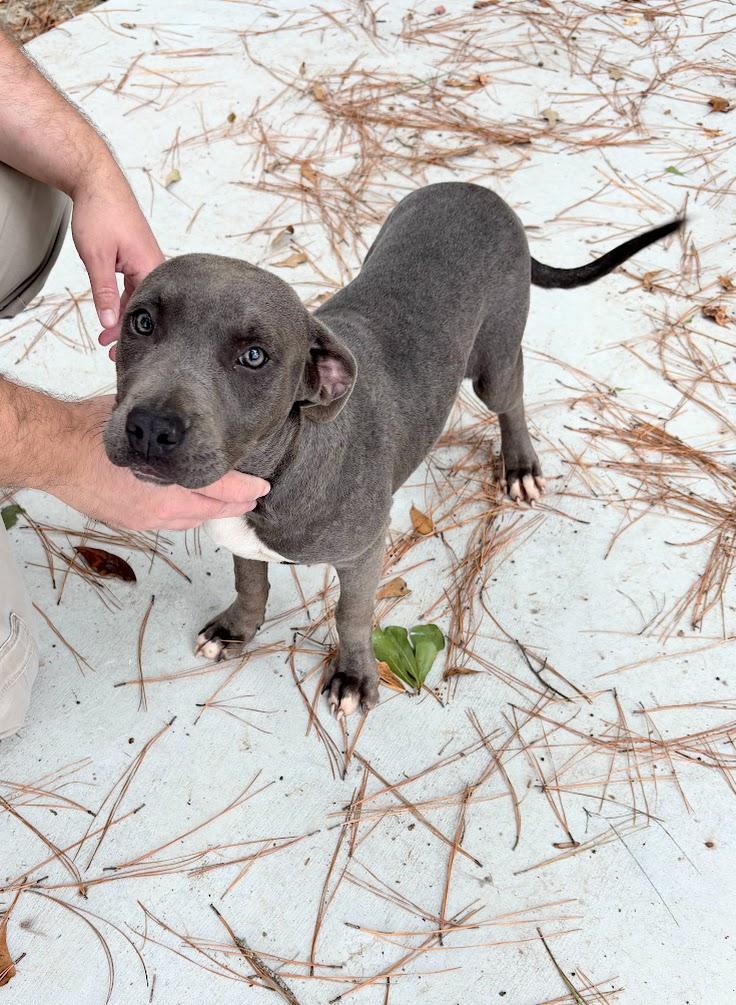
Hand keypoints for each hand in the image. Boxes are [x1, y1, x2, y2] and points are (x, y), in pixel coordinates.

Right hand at [51, 396, 269, 530]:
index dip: (243, 488)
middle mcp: (160, 506)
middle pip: (209, 510)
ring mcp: (144, 518)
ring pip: (189, 520)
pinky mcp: (129, 522)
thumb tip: (184, 422)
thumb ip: (167, 431)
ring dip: (209, 511)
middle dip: (233, 505)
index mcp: (166, 483)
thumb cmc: (91, 431)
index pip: (218, 487)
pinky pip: (167, 522)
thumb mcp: (139, 422)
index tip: (260, 486)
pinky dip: (184, 515)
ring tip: (227, 504)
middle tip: (252, 498)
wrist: (55, 452)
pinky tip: (190, 507)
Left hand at [70, 164, 163, 358]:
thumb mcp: (97, 258)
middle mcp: (155, 266)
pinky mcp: (140, 258)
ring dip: (124, 317)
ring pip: (140, 298)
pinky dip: (125, 301)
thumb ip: (104, 293)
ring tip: (108, 338)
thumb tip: (109, 323)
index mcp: (151, 267)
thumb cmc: (101, 212)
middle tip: (112, 354)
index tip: (117, 353)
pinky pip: (137, 287)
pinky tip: (114, 312)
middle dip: (128, 332)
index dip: (129, 334)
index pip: (144, 311)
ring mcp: (148, 262)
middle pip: (145, 308)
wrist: (97, 181)